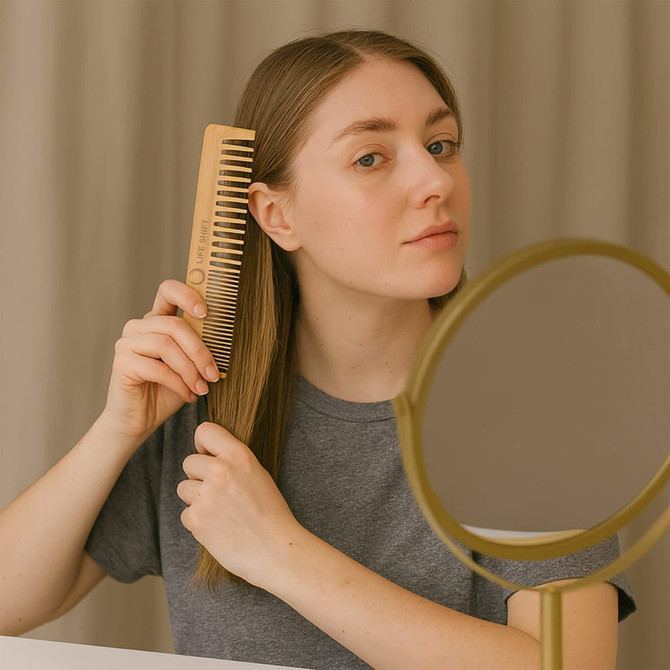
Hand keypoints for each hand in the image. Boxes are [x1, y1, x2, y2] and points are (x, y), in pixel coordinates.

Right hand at [101, 280, 219, 441]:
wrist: (142, 419)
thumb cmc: (169, 390)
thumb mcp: (190, 364)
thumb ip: (199, 346)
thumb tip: (225, 336)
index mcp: (157, 320)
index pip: (168, 291)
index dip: (187, 295)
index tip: (206, 313)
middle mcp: (139, 327)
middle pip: (174, 325)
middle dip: (199, 351)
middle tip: (213, 374)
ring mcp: (127, 343)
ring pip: (166, 345)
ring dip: (190, 370)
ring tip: (202, 388)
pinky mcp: (122, 363)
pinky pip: (156, 368)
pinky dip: (178, 383)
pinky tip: (189, 395)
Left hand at [177, 422, 302, 588]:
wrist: (277, 550)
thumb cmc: (272, 513)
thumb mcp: (258, 474)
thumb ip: (232, 462)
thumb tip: (206, 456)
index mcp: (238, 455)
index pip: (204, 431)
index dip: (203, 444)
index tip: (208, 455)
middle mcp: (220, 471)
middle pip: (189, 462)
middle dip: (199, 475)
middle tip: (219, 492)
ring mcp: (206, 496)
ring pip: (184, 488)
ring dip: (196, 498)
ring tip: (220, 511)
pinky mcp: (197, 520)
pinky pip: (185, 514)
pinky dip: (197, 522)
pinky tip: (218, 527)